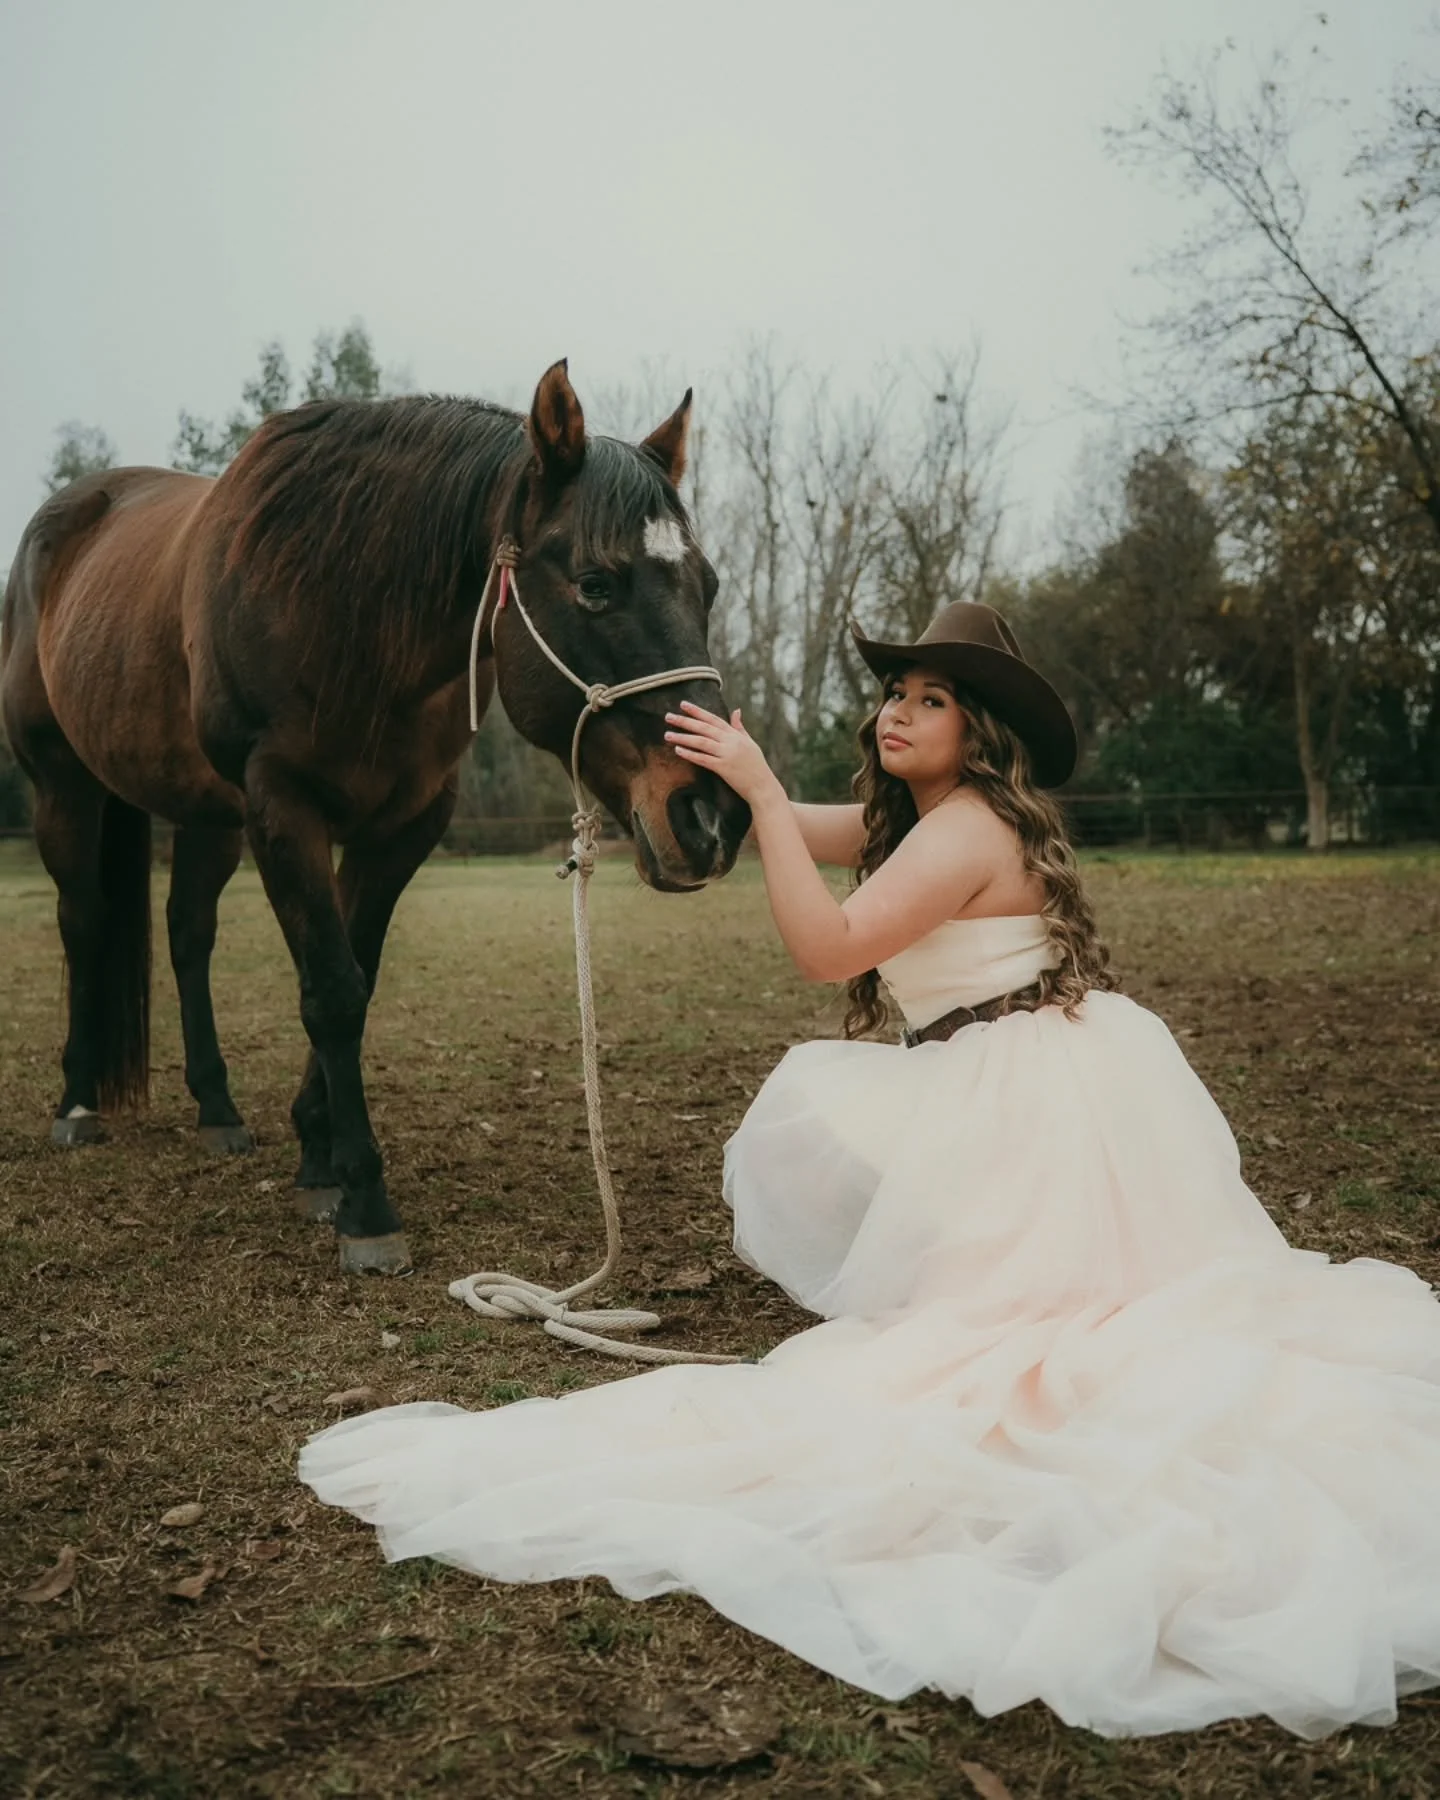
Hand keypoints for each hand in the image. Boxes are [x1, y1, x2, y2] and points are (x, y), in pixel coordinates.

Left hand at [664, 701, 781, 804]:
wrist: (763, 786)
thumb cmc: (756, 766)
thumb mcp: (750, 743)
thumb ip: (740, 727)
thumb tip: (736, 710)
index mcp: (735, 735)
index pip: (713, 719)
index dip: (697, 711)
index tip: (683, 704)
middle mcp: (730, 742)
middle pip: (704, 728)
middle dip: (685, 721)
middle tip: (668, 716)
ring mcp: (727, 754)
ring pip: (701, 742)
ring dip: (683, 737)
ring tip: (667, 734)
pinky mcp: (723, 768)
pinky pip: (703, 759)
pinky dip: (690, 754)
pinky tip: (678, 750)